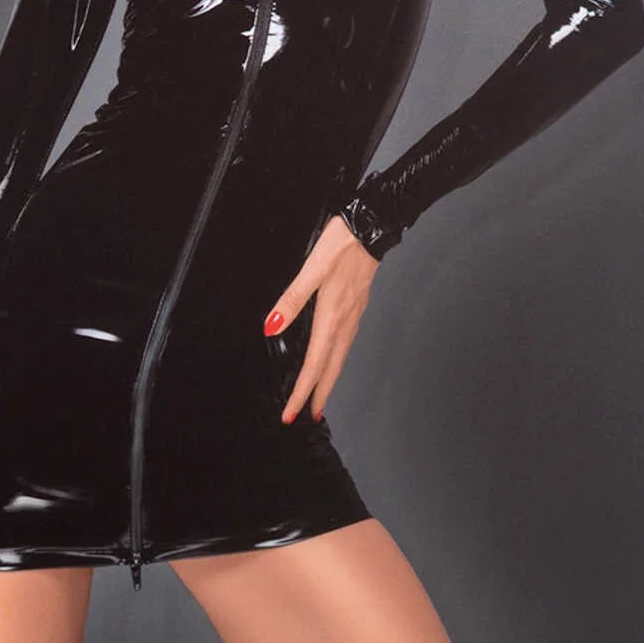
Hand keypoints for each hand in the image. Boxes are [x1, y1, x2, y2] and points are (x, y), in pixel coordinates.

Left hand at [262, 214, 379, 423]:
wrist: (371, 226)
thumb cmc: (342, 244)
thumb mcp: (311, 268)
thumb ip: (291, 299)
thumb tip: (271, 326)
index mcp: (331, 316)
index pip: (314, 364)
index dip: (301, 392)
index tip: (291, 413)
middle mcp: (345, 321)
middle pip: (331, 368)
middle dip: (318, 395)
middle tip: (307, 416)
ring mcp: (354, 315)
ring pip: (340, 358)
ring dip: (328, 380)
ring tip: (318, 397)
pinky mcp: (357, 306)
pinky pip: (345, 343)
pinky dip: (336, 360)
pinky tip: (331, 358)